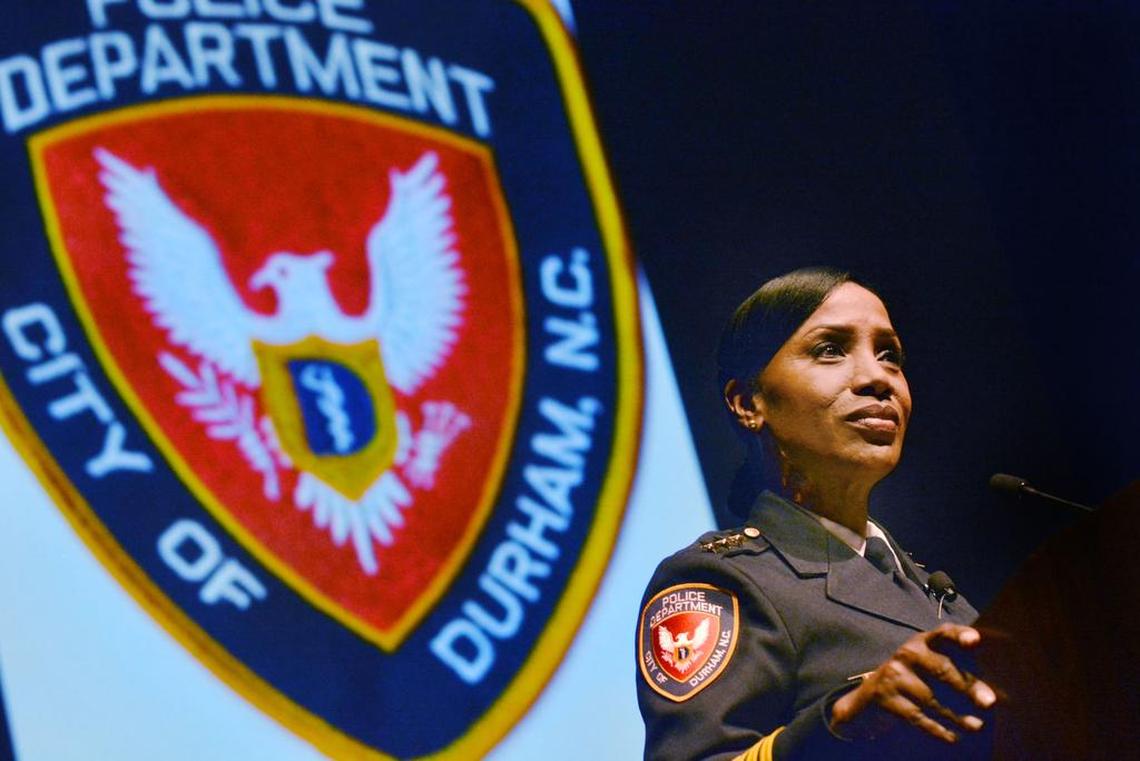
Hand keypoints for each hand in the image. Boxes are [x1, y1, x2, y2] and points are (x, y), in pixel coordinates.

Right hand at [829, 624, 996, 743]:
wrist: (871, 695)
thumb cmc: (915, 678)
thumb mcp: (929, 663)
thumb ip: (956, 665)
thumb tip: (990, 691)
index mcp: (924, 642)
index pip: (943, 634)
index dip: (959, 636)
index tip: (975, 640)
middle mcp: (908, 654)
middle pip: (941, 669)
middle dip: (967, 686)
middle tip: (989, 702)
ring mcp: (894, 676)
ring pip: (931, 698)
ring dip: (957, 715)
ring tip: (977, 726)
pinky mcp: (885, 699)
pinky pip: (917, 717)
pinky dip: (938, 729)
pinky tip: (954, 737)